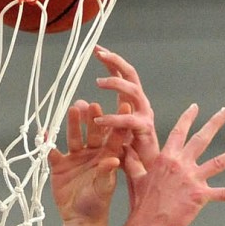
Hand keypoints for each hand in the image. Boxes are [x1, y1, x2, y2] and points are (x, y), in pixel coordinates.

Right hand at [49, 100, 128, 223]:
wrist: (80, 218)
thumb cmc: (97, 204)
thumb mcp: (104, 189)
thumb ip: (106, 173)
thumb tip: (112, 159)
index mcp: (106, 157)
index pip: (113, 137)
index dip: (118, 123)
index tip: (124, 106)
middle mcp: (91, 153)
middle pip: (91, 132)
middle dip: (92, 119)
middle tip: (93, 105)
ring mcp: (74, 158)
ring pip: (73, 137)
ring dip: (73, 124)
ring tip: (74, 109)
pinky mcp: (59, 165)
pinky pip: (52, 152)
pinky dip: (48, 143)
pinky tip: (44, 133)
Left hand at [94, 47, 159, 178]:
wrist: (146, 176)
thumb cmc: (129, 156)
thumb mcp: (108, 134)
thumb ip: (96, 119)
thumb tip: (78, 104)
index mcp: (132, 103)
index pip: (122, 75)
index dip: (111, 61)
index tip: (96, 49)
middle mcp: (140, 106)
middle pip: (130, 75)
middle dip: (115, 62)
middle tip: (99, 53)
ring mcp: (144, 116)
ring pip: (132, 91)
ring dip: (116, 84)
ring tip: (98, 83)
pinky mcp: (144, 131)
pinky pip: (127, 121)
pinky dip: (113, 119)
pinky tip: (98, 119)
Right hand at [123, 103, 224, 225]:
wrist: (147, 224)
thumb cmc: (141, 203)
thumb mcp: (136, 178)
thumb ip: (133, 163)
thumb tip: (123, 149)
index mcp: (167, 158)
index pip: (179, 132)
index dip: (187, 118)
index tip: (196, 107)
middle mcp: (182, 164)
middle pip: (202, 139)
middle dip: (214, 123)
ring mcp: (193, 179)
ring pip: (219, 162)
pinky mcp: (200, 196)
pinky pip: (224, 194)